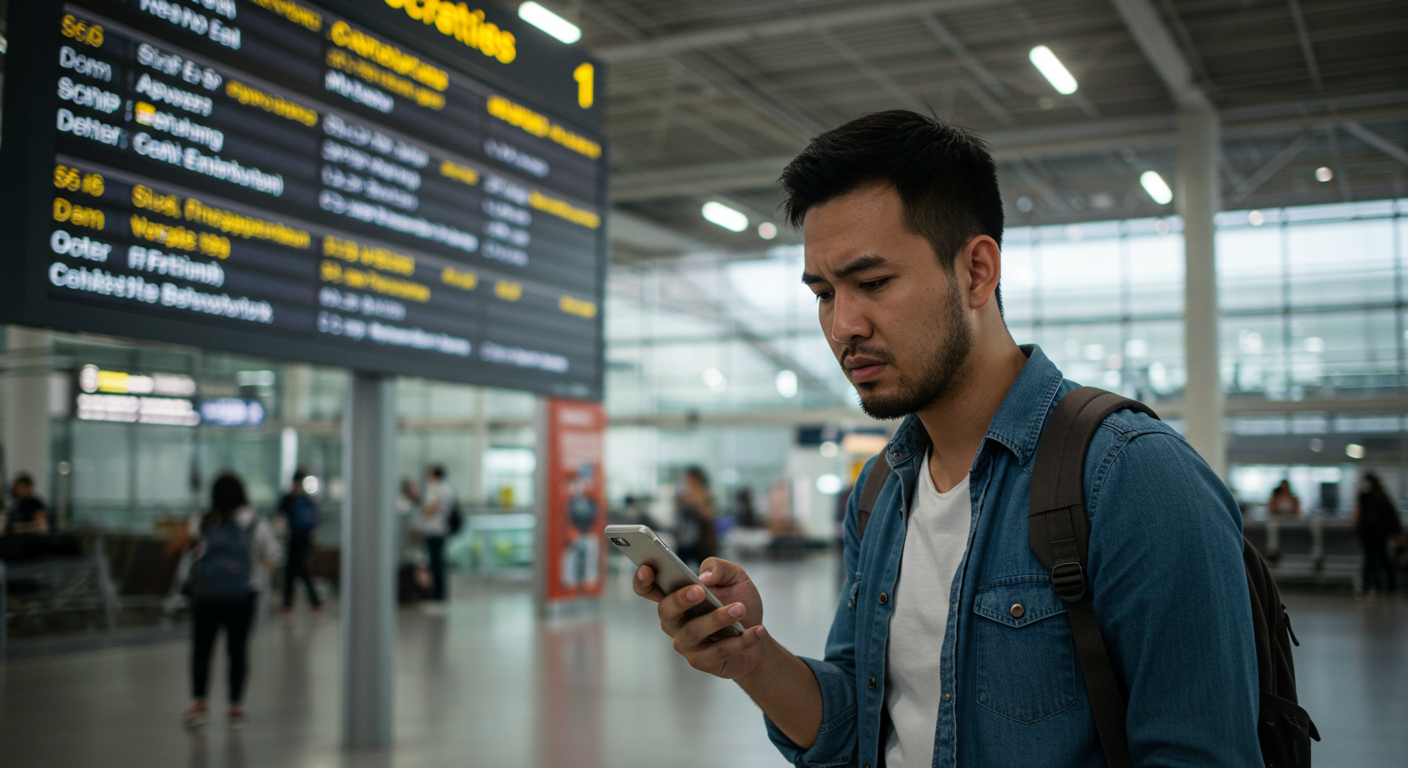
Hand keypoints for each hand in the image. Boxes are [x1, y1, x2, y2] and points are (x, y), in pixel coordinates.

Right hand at [633, 557, 768, 678]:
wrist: (757, 634)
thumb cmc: (740, 601)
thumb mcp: (735, 577)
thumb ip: (719, 568)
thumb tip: (704, 577)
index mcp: (676, 597)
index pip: (649, 589)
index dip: (642, 580)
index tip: (647, 568)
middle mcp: (674, 622)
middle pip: (666, 612)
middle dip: (680, 600)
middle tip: (699, 591)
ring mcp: (686, 644)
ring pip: (694, 632)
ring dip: (718, 619)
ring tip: (741, 608)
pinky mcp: (702, 661)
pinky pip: (719, 652)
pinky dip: (741, 641)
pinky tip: (757, 630)